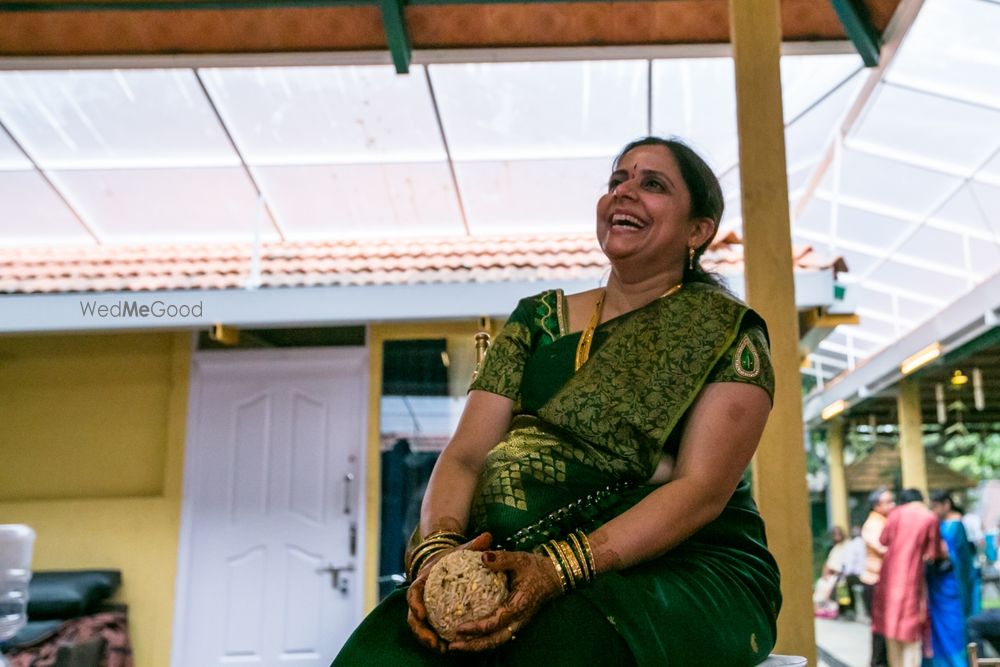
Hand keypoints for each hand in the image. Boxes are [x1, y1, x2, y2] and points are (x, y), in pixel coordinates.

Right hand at [406, 532, 492, 652]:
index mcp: (423, 580)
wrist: (444, 561)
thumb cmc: (454, 557)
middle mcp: (420, 596)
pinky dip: (436, 640)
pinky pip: (430, 630)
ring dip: (428, 640)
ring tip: (442, 649)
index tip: (421, 614)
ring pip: (420, 627)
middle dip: (421, 631)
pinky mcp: (431, 616)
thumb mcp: (463, 550)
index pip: (413, 592)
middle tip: (434, 642)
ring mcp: (423, 607)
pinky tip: (448, 648)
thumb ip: (474, 545)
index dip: (414, 603)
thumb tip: (488, 536)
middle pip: (413, 616)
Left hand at [448, 549, 563, 651]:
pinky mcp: (515, 622)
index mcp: (519, 606)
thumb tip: (483, 556)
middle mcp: (518, 619)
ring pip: (497, 641)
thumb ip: (502, 558)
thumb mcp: (520, 559)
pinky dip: (483, 639)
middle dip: (473, 646)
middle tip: (452, 646)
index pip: (496, 622)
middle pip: (495, 640)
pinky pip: (498, 635)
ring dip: (477, 646)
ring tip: (456, 646)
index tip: (459, 628)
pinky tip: (468, 637)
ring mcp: (517, 623)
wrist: (554, 575)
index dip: (477, 628)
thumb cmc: (535, 567)